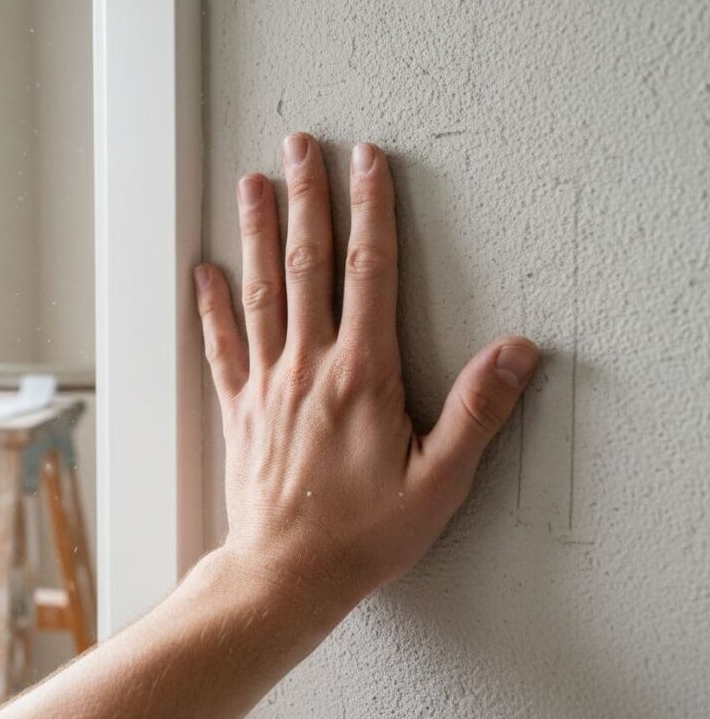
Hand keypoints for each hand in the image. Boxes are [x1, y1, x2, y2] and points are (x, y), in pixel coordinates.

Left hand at [194, 133, 537, 619]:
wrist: (286, 573)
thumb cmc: (363, 533)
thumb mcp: (440, 481)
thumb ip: (476, 411)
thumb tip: (515, 351)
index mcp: (361, 373)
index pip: (369, 271)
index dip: (371, 210)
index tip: (367, 162)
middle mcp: (309, 364)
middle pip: (307, 263)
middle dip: (306, 198)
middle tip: (298, 145)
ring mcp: (268, 382)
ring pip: (260, 290)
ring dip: (256, 232)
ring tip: (251, 183)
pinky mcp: (241, 408)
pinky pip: (222, 345)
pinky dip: (212, 305)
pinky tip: (203, 272)